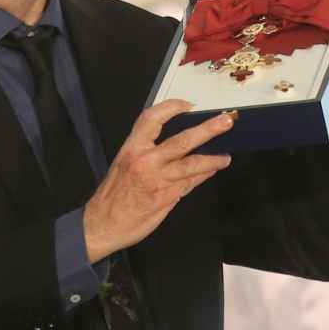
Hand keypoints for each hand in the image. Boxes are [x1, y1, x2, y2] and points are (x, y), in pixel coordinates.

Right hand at [83, 100, 235, 262]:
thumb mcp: (124, 164)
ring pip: (193, 164)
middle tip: (226, 121)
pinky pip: (191, 182)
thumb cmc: (113, 195)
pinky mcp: (167, 197)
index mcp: (132, 149)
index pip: (152, 118)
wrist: (102, 224)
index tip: (188, 105)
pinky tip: (213, 169)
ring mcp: (158, 179)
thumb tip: (176, 139)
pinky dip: (204, 174)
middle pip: (182, 140)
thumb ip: (147, 152)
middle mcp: (146, 161)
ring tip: (225, 156)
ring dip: (213, 158)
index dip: (172, 107)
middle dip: (207, 129)